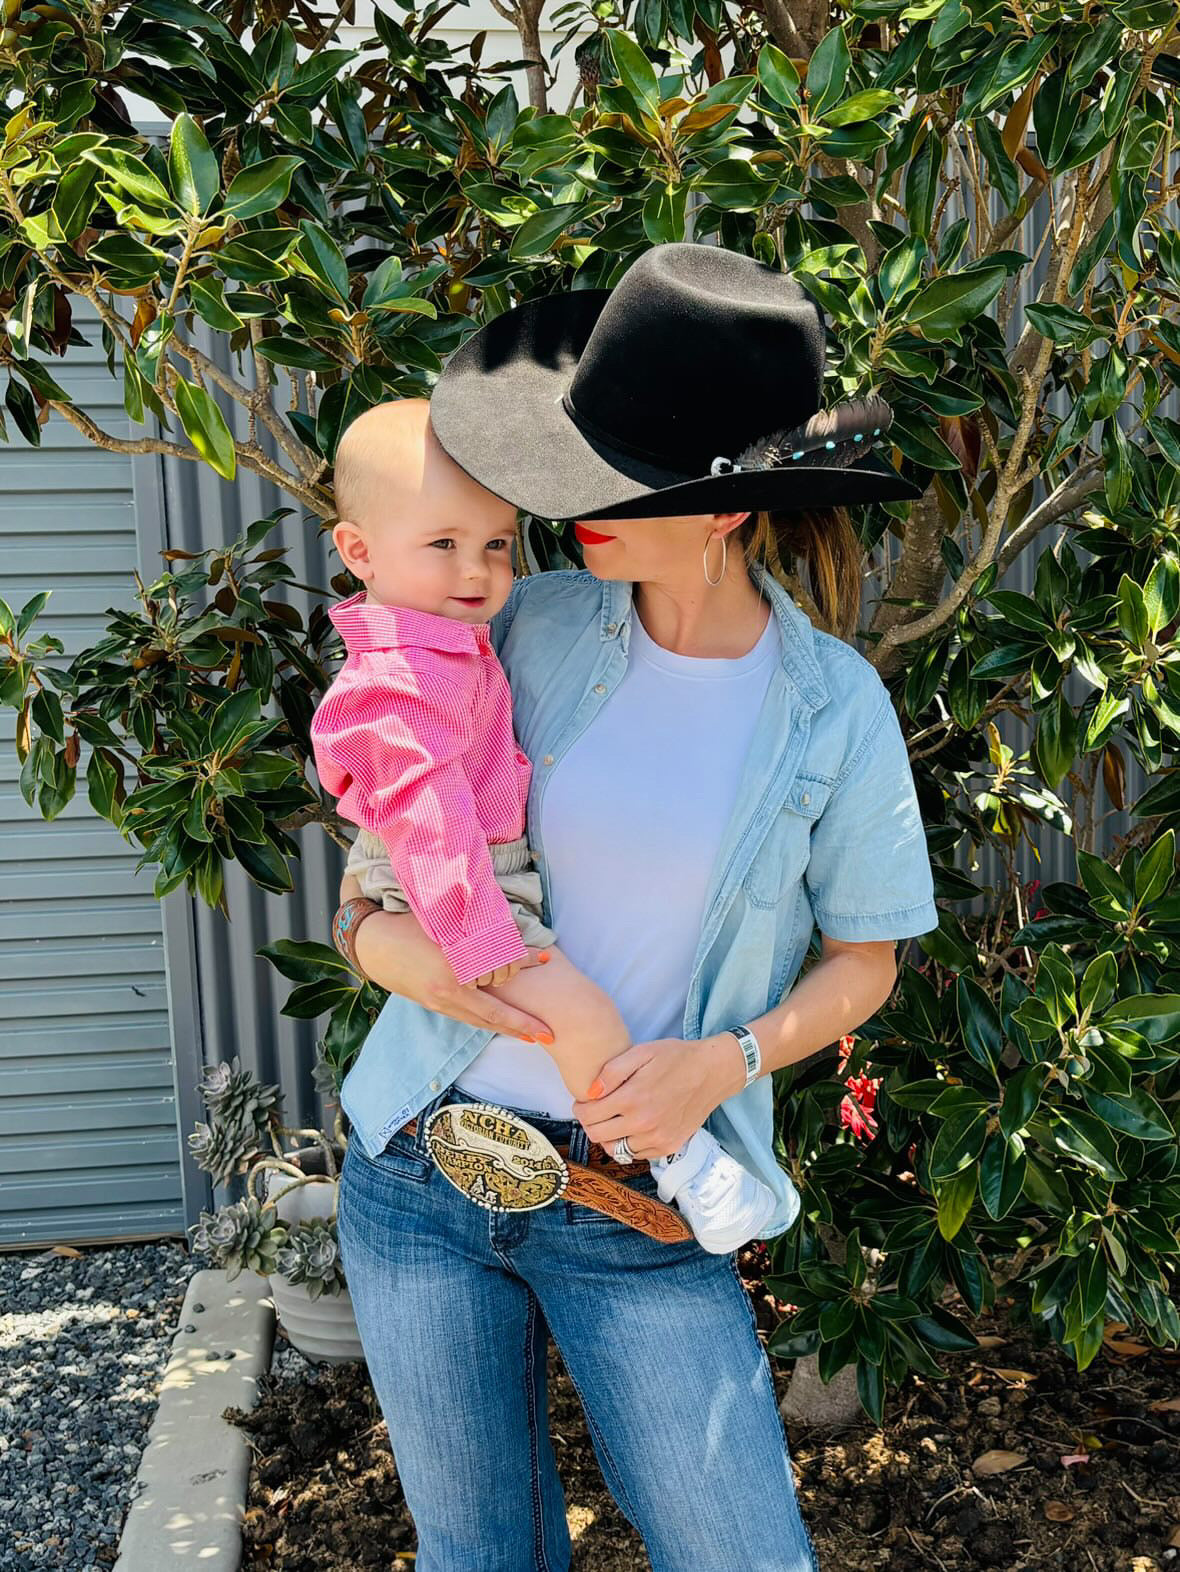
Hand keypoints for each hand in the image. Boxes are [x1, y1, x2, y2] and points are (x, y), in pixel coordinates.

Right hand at [350, 906, 552, 1040]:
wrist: (373, 946)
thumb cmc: (410, 927)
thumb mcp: (446, 926)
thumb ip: (479, 935)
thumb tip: (513, 938)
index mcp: (453, 972)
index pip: (497, 985)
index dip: (523, 988)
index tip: (546, 994)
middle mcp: (447, 993)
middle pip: (492, 1016)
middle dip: (522, 1027)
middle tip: (548, 1034)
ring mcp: (439, 1004)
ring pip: (480, 1021)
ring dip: (507, 1029)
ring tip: (531, 1035)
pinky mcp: (434, 1006)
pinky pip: (467, 1017)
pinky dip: (488, 1022)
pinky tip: (501, 1024)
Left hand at [569, 1034, 745, 1159]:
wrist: (713, 1072)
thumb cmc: (677, 1058)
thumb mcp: (642, 1052)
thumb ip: (612, 1071)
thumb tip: (590, 1092)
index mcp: (633, 1099)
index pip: (589, 1115)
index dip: (580, 1108)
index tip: (583, 1102)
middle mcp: (643, 1124)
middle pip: (598, 1135)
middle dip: (590, 1123)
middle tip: (594, 1111)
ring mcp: (657, 1139)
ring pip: (616, 1149)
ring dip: (609, 1136)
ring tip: (613, 1119)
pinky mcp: (669, 1147)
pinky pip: (637, 1154)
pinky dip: (629, 1144)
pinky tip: (632, 1127)